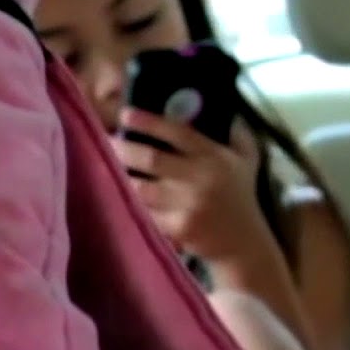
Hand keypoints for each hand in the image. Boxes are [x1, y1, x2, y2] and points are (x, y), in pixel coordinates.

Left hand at [113, 107, 269, 263]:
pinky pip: (144, 212)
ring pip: (142, 187)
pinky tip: (112, 192)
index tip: (125, 114)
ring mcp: (187, 205)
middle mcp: (200, 179)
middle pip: (151, 159)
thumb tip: (219, 106)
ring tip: (102, 165)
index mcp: (214, 157)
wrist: (243, 242)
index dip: (149, 122)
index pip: (178, 133)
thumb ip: (236, 132)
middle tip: (104, 140)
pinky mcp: (177, 228)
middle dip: (123, 148)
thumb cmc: (240, 195)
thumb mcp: (247, 158)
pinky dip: (127, 202)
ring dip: (119, 176)